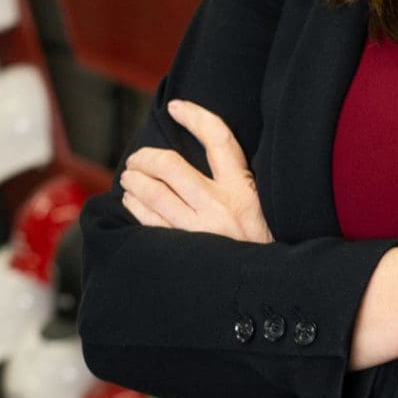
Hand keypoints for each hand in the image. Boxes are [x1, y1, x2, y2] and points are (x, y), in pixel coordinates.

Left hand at [119, 99, 272, 243]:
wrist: (266, 290)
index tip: (177, 107)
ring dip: (134, 181)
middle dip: (145, 157)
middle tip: (138, 158)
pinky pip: (147, 222)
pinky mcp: (182, 252)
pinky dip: (135, 207)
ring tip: (130, 178)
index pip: (218, 139)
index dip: (195, 117)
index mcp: (243, 189)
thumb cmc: (264, 245)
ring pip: (152, 193)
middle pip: (170, 165)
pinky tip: (132, 202)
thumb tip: (208, 156)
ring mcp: (199, 231)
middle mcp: (220, 207)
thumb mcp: (262, 206)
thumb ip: (237, 183)